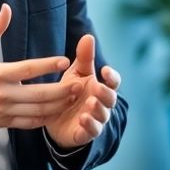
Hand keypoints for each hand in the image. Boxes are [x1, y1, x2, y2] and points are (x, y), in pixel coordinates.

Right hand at [0, 4, 75, 128]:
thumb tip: (7, 7)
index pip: (27, 69)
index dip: (47, 65)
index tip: (64, 60)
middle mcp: (2, 94)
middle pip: (38, 94)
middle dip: (61, 90)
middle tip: (79, 84)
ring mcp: (3, 111)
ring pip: (37, 111)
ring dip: (58, 105)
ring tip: (73, 97)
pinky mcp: (3, 123)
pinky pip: (28, 123)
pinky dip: (45, 119)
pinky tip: (57, 112)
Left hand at [45, 33, 119, 148]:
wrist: (56, 119)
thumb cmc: (71, 93)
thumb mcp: (76, 73)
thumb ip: (84, 58)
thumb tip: (88, 36)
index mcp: (101, 88)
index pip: (113, 82)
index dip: (112, 77)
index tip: (104, 70)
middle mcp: (101, 104)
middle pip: (110, 99)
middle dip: (105, 93)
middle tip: (96, 88)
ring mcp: (95, 119)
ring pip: (102, 116)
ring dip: (98, 110)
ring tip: (90, 103)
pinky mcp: (85, 133)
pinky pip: (91, 131)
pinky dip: (90, 126)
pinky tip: (83, 119)